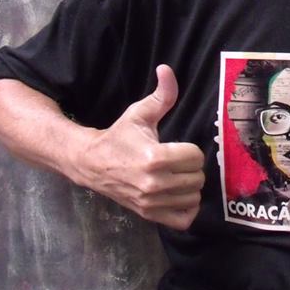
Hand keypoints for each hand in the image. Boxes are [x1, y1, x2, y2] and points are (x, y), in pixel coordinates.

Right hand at [72, 64, 204, 229]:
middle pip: (197, 178)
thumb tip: (167, 69)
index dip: (190, 150)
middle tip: (179, 161)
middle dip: (192, 167)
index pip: (195, 156)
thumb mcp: (140, 113)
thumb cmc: (120, 137)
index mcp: (154, 157)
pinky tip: (179, 194)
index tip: (178, 147)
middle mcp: (153, 183)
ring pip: (193, 197)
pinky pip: (184, 220)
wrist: (92, 164)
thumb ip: (161, 95)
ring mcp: (150, 202)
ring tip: (178, 176)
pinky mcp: (148, 214)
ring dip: (190, 187)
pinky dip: (187, 208)